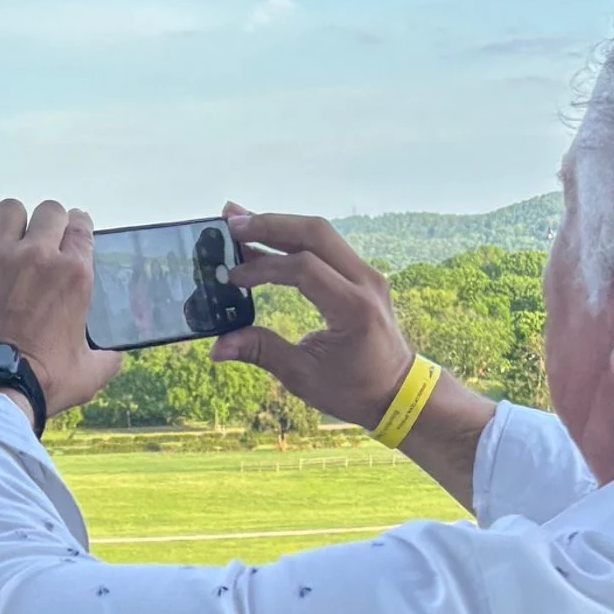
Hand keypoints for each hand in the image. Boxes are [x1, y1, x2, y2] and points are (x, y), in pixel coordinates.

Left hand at [0, 198, 112, 422]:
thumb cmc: (41, 384)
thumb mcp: (88, 375)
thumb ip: (107, 359)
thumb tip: (116, 356)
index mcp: (73, 275)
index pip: (82, 227)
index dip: (78, 228)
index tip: (71, 236)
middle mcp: (37, 256)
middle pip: (49, 210)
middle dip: (49, 223)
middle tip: (42, 243)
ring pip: (8, 210)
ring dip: (11, 224)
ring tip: (7, 244)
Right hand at [221, 206, 411, 428]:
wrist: (397, 392)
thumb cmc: (354, 389)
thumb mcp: (304, 376)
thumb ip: (261, 351)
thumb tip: (216, 348)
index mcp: (352, 308)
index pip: (304, 268)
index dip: (264, 267)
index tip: (232, 277)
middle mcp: (364, 281)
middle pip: (315, 233)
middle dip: (269, 224)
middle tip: (229, 223)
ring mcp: (366, 273)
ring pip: (320, 233)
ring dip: (279, 225)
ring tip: (239, 222)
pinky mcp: (361, 274)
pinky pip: (326, 246)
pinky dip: (293, 239)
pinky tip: (265, 239)